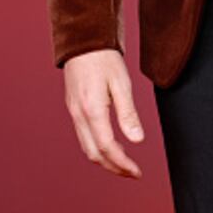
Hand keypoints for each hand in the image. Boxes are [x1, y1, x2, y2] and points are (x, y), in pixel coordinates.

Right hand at [63, 48, 144, 177]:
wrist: (83, 40)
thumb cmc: (104, 57)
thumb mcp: (121, 82)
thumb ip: (128, 113)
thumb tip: (138, 140)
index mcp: (92, 109)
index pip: (107, 147)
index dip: (122, 163)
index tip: (137, 172)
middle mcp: (79, 115)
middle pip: (94, 154)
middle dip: (113, 168)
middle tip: (132, 173)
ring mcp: (74, 112)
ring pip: (87, 147)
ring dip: (105, 160)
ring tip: (124, 163)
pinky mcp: (74, 107)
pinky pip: (83, 136)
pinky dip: (97, 148)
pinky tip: (110, 145)